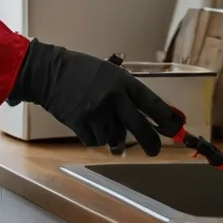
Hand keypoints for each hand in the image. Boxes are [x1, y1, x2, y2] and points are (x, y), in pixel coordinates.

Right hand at [8, 41, 178, 154]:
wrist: (49, 73)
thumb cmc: (81, 71)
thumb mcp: (109, 72)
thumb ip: (127, 93)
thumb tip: (149, 117)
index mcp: (124, 82)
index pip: (154, 104)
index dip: (167, 120)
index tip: (174, 129)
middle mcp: (114, 98)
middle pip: (141, 128)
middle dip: (151, 143)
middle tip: (154, 151)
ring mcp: (97, 112)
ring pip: (115, 137)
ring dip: (112, 135)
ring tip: (102, 121)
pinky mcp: (81, 124)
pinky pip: (96, 141)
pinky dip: (95, 138)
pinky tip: (88, 124)